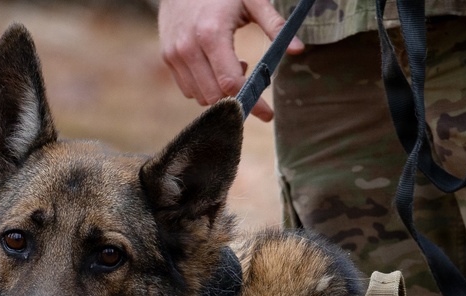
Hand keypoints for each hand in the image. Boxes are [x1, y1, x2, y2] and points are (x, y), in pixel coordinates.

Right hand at [158, 0, 304, 121]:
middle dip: (236, 97)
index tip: (267, 114)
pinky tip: (215, 67)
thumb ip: (275, 25)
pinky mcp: (167, 57)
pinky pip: (188, 89)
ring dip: (220, 93)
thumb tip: (298, 50)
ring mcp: (174, 54)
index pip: (231, 83)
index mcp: (211, 34)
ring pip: (200, 97)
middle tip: (250, 78)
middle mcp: (188, 48)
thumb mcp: (252, 0)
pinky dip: (205, 87)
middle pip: (215, 96)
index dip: (251, 102)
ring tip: (231, 67)